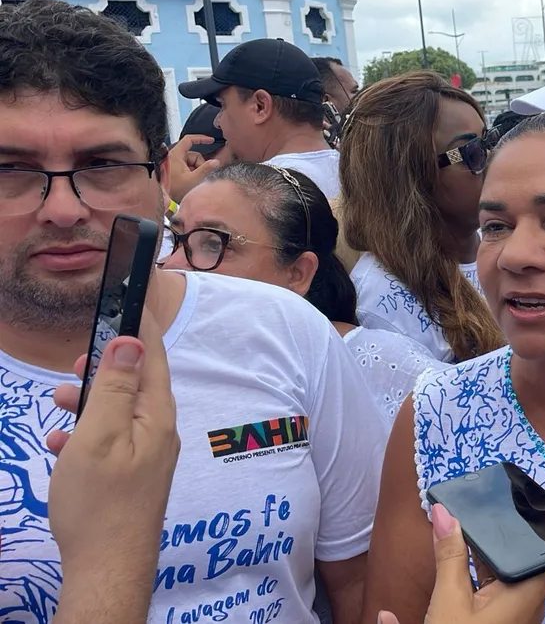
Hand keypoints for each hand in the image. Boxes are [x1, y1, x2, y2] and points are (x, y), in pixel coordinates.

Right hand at [48, 311, 179, 621]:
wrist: (109, 567)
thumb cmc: (100, 505)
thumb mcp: (99, 436)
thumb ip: (115, 389)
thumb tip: (131, 343)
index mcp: (156, 418)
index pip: (154, 359)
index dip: (141, 329)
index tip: (132, 302)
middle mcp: (160, 433)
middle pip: (136, 385)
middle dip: (104, 369)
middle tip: (73, 361)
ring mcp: (149, 457)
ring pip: (119, 414)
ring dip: (89, 403)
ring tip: (59, 403)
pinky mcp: (134, 477)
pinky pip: (112, 442)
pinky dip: (86, 435)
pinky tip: (61, 444)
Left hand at [165, 135, 222, 201]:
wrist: (163, 199)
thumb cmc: (174, 190)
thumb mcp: (193, 179)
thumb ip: (206, 169)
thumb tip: (215, 162)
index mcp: (175, 155)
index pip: (189, 140)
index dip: (201, 138)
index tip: (211, 140)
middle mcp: (173, 157)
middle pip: (194, 155)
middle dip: (199, 165)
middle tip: (197, 177)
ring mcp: (174, 163)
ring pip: (192, 162)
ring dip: (195, 171)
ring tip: (191, 181)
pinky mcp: (174, 169)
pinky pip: (188, 167)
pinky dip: (191, 173)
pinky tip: (188, 181)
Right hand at [409, 488, 544, 623]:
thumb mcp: (448, 603)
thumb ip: (450, 556)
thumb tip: (445, 513)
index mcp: (529, 592)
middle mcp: (531, 601)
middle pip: (537, 557)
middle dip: (524, 528)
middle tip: (510, 499)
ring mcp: (518, 613)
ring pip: (515, 572)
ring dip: (500, 549)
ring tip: (479, 519)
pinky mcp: (504, 620)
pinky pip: (502, 586)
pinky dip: (488, 568)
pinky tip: (464, 553)